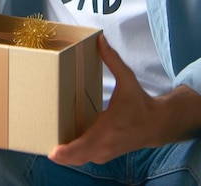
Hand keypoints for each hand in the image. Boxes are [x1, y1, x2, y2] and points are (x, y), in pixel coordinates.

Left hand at [48, 34, 157, 165]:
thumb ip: (112, 59)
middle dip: (60, 155)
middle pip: (76, 157)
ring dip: (65, 156)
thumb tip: (100, 39)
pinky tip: (62, 146)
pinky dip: (73, 155)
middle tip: (43, 147)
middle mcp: (104, 145)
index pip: (84, 146)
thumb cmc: (140, 102)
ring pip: (79, 160)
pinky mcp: (104, 154)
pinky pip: (84, 157)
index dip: (67, 152)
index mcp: (107, 128)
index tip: (52, 152)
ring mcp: (104, 153)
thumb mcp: (127, 79)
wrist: (157, 125)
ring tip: (48, 145)